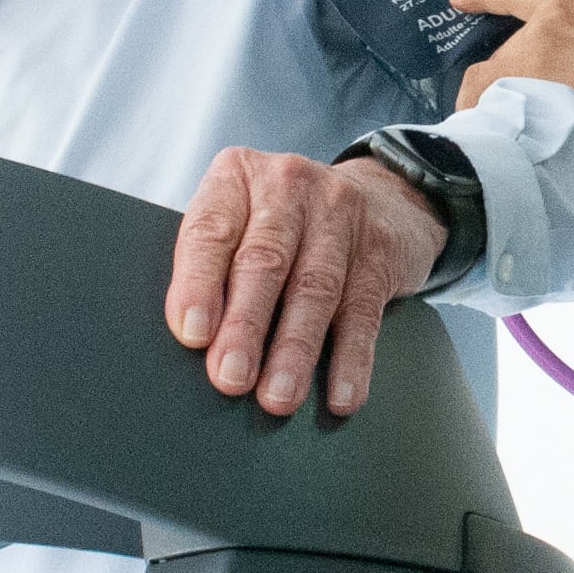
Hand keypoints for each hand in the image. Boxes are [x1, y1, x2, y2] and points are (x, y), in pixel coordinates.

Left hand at [166, 147, 451, 416]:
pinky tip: (340, 395)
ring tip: (278, 396)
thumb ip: (212, 266)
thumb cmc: (284, 223)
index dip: (198, 284)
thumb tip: (193, 344)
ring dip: (294, 350)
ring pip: (314, 290)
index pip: (211, 229)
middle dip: (245, 326)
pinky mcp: (380, 251)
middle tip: (230, 376)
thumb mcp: (241, 220)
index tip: (192, 333)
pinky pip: (364, 312)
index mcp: (237, 176)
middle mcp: (288, 186)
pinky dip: (352, 360)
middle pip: (264, 262)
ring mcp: (340, 215)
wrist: (380, 195)